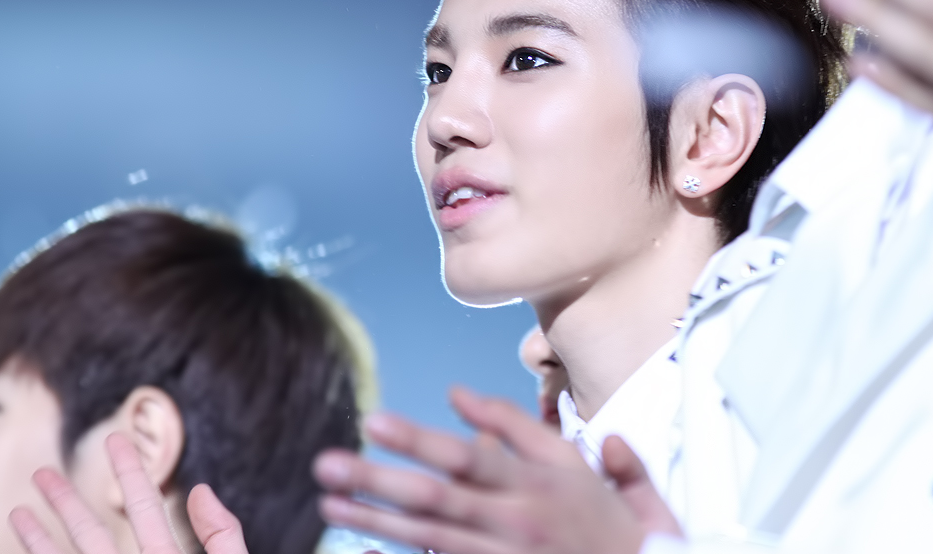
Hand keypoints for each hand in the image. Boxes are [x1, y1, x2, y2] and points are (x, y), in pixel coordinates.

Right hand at [9, 432, 247, 553]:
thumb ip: (223, 537)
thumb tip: (201, 490)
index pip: (145, 509)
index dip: (130, 474)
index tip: (116, 440)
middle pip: (94, 534)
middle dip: (68, 502)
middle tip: (43, 472)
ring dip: (43, 537)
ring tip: (20, 509)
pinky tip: (23, 538)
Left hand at [314, 386, 681, 553]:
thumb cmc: (607, 518)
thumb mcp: (573, 461)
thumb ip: (517, 425)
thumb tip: (458, 393)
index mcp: (535, 483)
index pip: (466, 457)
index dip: (418, 440)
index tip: (373, 421)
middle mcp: (514, 522)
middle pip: (435, 500)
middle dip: (376, 481)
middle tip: (325, 465)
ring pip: (428, 540)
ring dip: (375, 521)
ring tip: (329, 504)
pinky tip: (366, 548)